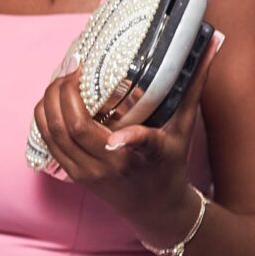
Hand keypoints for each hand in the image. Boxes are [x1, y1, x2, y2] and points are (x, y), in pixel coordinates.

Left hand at [32, 34, 216, 248]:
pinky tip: (51, 98)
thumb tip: (210, 47)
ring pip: (54, 135)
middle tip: (73, 65)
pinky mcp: (73, 175)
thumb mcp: (184, 130)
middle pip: (74, 129)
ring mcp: (87, 172)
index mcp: (144, 156)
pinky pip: (48, 143)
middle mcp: (111, 167)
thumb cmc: (170, 164)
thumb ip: (191, 89)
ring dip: (50, 101)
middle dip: (64, 91)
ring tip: (60, 76)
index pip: (140, 145)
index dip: (130, 138)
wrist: (155, 208)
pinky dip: (44, 117)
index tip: (119, 134)